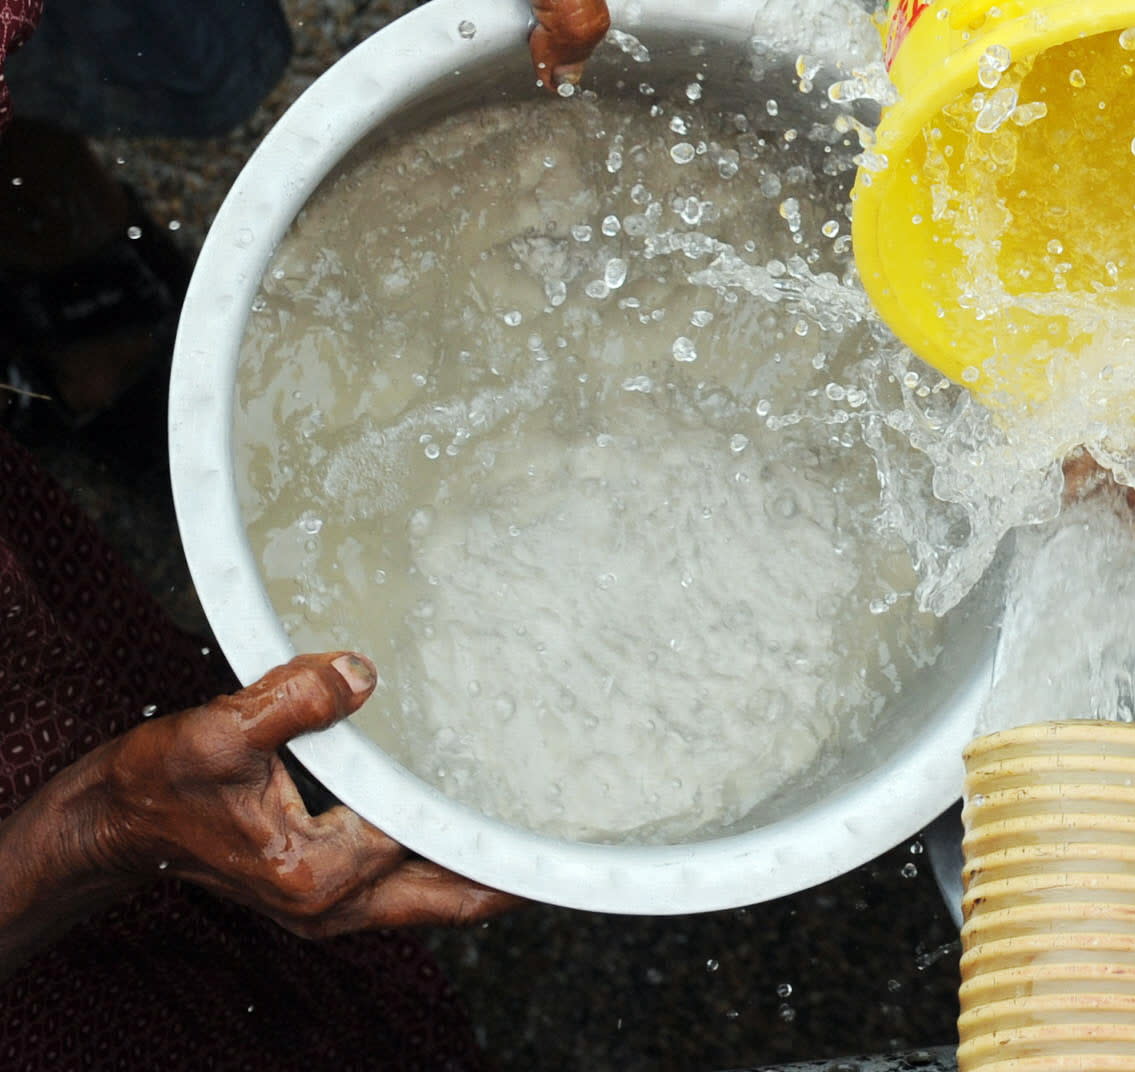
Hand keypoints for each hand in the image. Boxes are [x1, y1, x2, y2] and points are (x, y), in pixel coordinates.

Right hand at [77, 654, 513, 937]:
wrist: (107, 826)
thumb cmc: (153, 785)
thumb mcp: (217, 732)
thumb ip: (291, 700)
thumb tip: (362, 673)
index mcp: (315, 872)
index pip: (426, 834)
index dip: (481, 808)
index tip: (548, 791)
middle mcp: (329, 904)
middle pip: (452, 899)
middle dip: (516, 874)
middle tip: (581, 838)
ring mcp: (327, 907)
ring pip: (433, 898)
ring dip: (484, 869)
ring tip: (546, 828)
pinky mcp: (320, 892)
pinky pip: (405, 885)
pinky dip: (444, 861)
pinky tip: (471, 821)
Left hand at [331, 0, 720, 85]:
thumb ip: (586, 16)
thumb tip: (575, 71)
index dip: (688, 4)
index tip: (665, 40)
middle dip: (641, 23)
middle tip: (610, 43)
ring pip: (628, 8)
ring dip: (601, 35)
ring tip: (570, 40)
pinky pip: (590, 17)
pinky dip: (571, 38)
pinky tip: (552, 43)